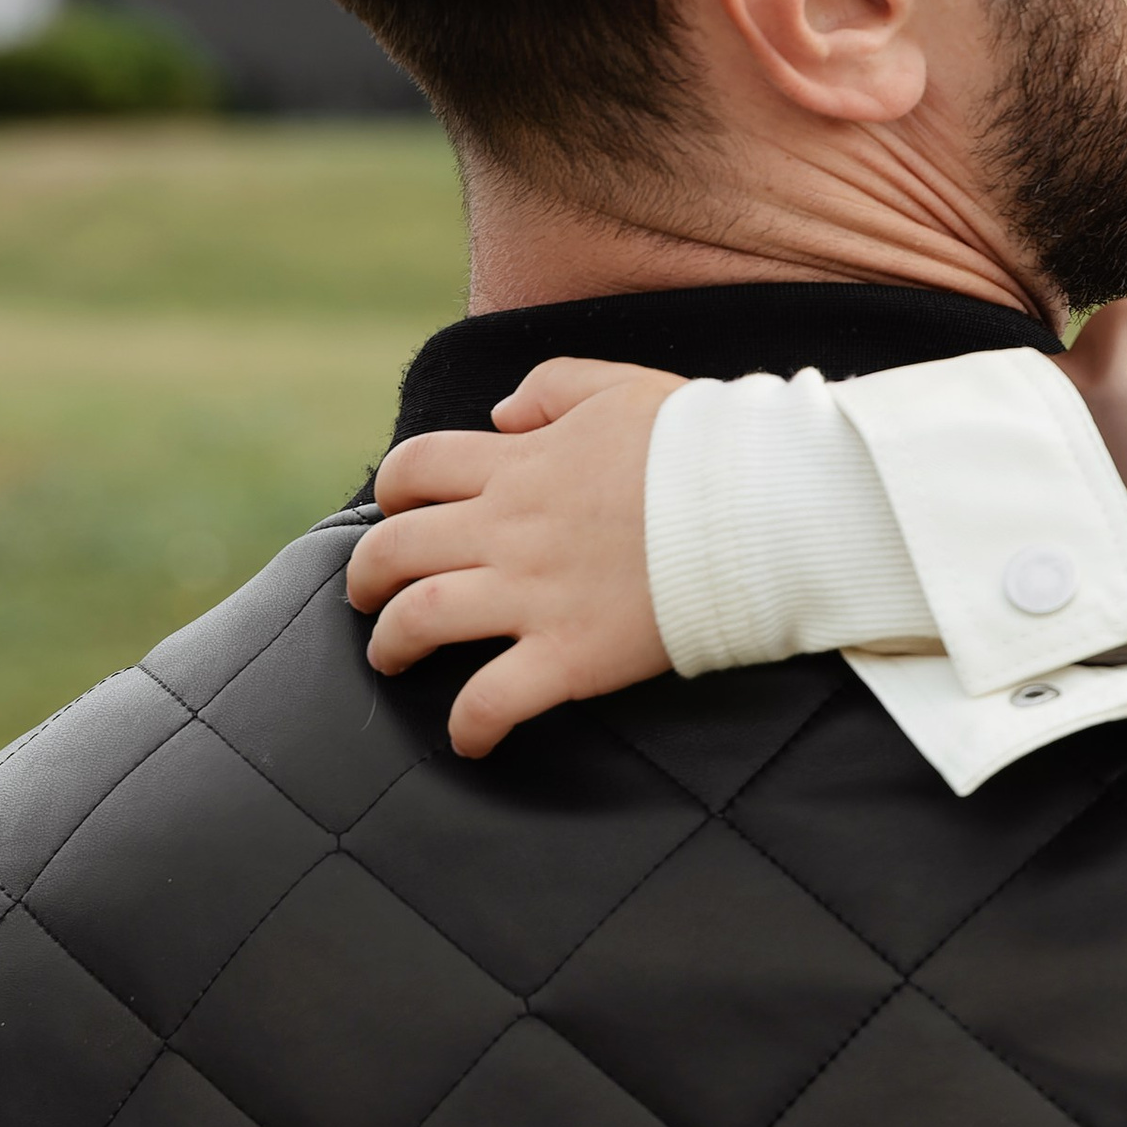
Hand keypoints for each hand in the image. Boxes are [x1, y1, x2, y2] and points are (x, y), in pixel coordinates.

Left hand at [346, 357, 683, 757]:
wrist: (761, 505)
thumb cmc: (704, 447)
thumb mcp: (623, 388)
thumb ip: (554, 385)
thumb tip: (502, 413)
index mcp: (522, 466)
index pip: (416, 468)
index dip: (393, 490)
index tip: (399, 511)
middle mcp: (511, 530)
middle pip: (394, 548)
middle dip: (365, 575)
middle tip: (369, 595)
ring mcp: (535, 595)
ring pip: (418, 620)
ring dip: (390, 644)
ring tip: (390, 658)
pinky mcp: (571, 655)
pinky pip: (492, 701)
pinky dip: (468, 726)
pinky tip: (469, 740)